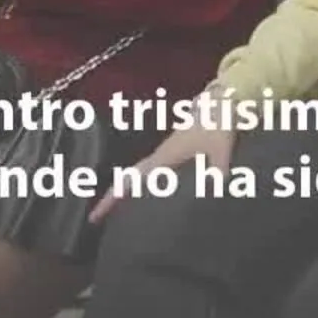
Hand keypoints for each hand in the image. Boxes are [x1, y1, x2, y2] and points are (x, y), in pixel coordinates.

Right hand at [90, 125, 234, 222]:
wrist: (222, 99)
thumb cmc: (218, 122)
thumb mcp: (220, 147)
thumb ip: (220, 167)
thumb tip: (219, 187)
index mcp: (164, 157)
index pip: (131, 180)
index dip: (112, 198)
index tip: (94, 215)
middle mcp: (160, 155)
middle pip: (129, 178)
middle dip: (113, 197)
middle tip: (96, 218)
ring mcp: (167, 151)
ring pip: (139, 173)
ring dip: (125, 189)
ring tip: (115, 209)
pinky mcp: (176, 150)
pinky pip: (151, 170)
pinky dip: (142, 183)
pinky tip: (147, 192)